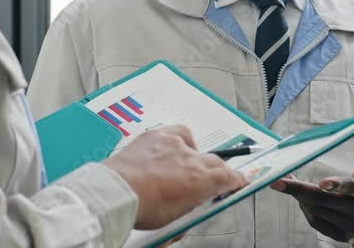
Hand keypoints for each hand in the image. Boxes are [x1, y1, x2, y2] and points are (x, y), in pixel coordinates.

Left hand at [103, 125, 247, 229]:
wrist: (115, 192)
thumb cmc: (140, 208)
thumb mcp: (173, 220)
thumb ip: (190, 210)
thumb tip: (192, 208)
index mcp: (200, 181)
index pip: (229, 177)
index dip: (236, 180)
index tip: (238, 181)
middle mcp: (191, 160)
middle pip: (215, 161)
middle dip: (216, 170)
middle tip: (210, 179)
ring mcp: (174, 146)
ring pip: (196, 147)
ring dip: (194, 157)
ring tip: (184, 168)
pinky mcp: (158, 136)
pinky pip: (177, 133)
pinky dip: (179, 140)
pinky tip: (173, 148)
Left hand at [271, 133, 353, 244]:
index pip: (352, 187)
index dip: (337, 185)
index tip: (322, 182)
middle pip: (324, 200)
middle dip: (298, 190)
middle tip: (277, 181)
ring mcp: (350, 227)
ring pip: (316, 210)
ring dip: (299, 196)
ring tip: (289, 182)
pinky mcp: (341, 236)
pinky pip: (315, 222)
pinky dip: (305, 208)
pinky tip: (301, 197)